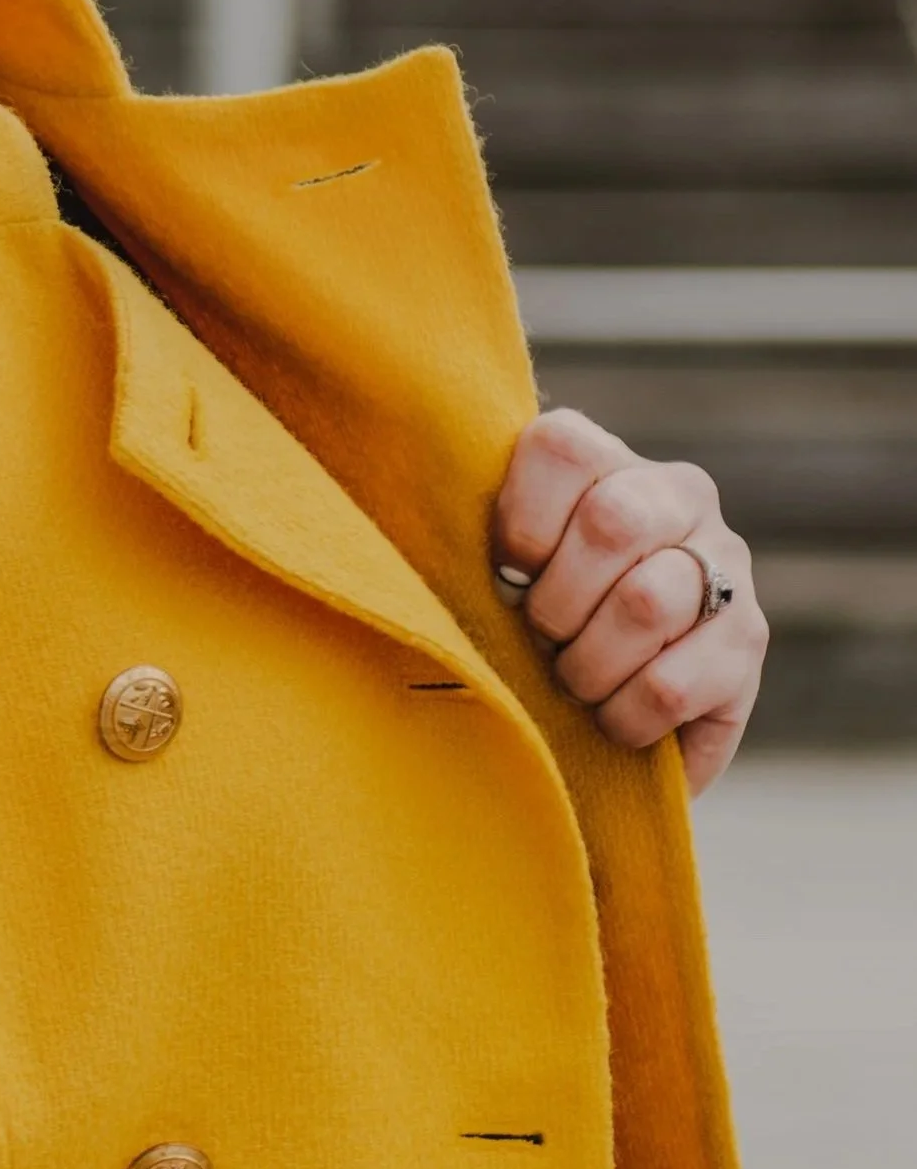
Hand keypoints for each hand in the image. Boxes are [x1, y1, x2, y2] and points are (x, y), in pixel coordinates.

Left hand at [491, 409, 766, 794]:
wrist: (596, 706)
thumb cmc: (524, 622)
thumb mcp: (490, 569)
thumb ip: (466, 542)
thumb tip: (419, 546)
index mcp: (602, 459)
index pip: (562, 449)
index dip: (520, 527)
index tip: (506, 576)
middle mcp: (677, 492)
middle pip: (613, 522)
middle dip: (556, 603)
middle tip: (543, 640)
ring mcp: (725, 561)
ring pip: (648, 603)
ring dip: (589, 666)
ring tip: (576, 682)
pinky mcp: (750, 638)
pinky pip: (675, 684)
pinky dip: (625, 717)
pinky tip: (615, 719)